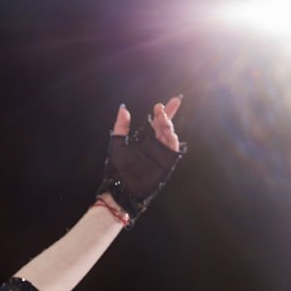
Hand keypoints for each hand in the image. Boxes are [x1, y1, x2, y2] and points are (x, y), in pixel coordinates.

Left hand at [96, 95, 186, 227]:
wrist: (120, 189)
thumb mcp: (117, 144)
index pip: (158, 122)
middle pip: (166, 127)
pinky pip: (173, 150)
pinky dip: (173, 140)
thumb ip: (121, 127)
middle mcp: (155, 145)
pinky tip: (168, 132)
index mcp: (145, 140)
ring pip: (170, 136)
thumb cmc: (117, 169)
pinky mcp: (166, 164)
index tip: (168, 101)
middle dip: (166, 116)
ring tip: (162, 118)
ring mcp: (161, 154)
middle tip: (160, 108)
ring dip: (168, 126)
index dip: (165, 112)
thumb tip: (123, 108)